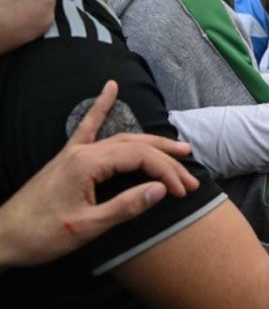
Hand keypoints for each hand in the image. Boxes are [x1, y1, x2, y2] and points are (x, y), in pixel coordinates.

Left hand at [0, 81, 199, 269]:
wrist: (2, 238)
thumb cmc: (42, 236)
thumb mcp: (87, 227)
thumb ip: (125, 206)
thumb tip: (161, 189)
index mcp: (88, 164)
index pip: (140, 158)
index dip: (167, 172)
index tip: (184, 191)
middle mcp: (83, 152)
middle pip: (137, 147)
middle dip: (168, 161)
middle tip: (193, 176)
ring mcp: (74, 152)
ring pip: (123, 139)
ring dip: (152, 143)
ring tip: (180, 149)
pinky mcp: (68, 158)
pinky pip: (88, 126)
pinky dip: (101, 106)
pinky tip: (110, 88)